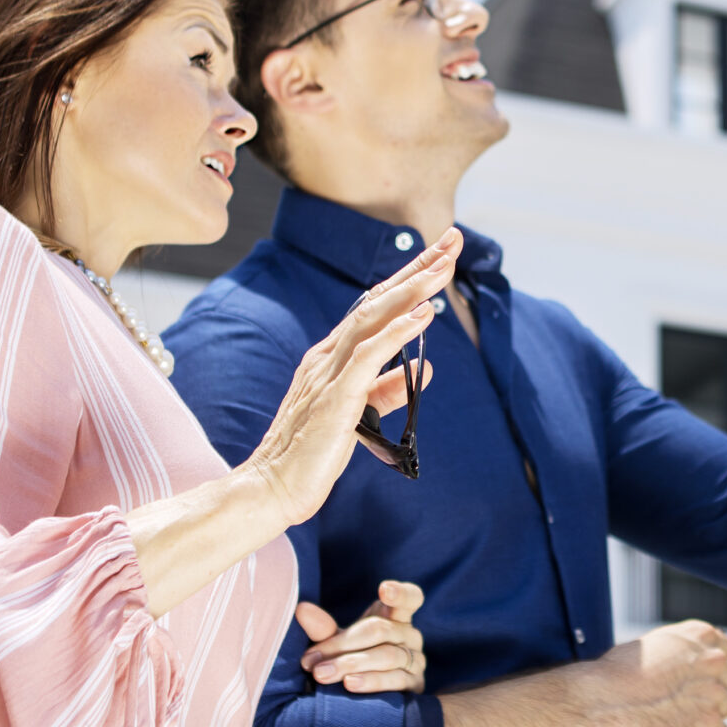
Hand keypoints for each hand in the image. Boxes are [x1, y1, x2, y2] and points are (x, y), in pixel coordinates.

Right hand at [245, 233, 457, 529]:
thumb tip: (427, 369)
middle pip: (378, 300)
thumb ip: (388, 389)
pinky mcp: (335, 397)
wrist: (273, 487)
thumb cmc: (312, 454)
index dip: (409, 278)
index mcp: (333, 358)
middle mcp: (329, 355)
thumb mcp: (359, 414)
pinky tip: (423, 313)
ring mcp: (329, 373)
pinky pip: (368, 356)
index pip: (376, 307)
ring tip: (445, 266)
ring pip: (374, 318)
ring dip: (412, 289)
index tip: (442, 255)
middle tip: (453, 239)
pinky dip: (397, 331)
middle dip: (418, 268)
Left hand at [297, 581, 426, 694]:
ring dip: (351, 665)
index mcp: (396, 617)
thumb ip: (323, 628)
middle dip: (343, 644)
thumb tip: (301, 609)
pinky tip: (349, 685)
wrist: (363, 700)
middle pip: (380, 630)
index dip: (400, 593)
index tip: (384, 589)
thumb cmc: (351, 660)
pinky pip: (395, 680)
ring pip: (387, 656)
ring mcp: (416, 661)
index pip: (410, 598)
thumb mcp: (337, 643)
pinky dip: (370, 681)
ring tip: (322, 675)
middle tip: (311, 661)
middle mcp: (411, 636)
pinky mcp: (415, 685)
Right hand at [583, 620, 726, 726]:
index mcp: (701, 634)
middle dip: (707, 692)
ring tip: (674, 719)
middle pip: (726, 681)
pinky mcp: (710, 720)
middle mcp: (714, 658)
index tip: (691, 680)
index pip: (725, 651)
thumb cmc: (619, 672)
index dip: (708, 669)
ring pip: (725, 707)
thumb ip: (683, 650)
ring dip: (705, 715)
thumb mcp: (656, 643)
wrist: (604, 697)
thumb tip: (694, 663)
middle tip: (675, 702)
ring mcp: (715, 690)